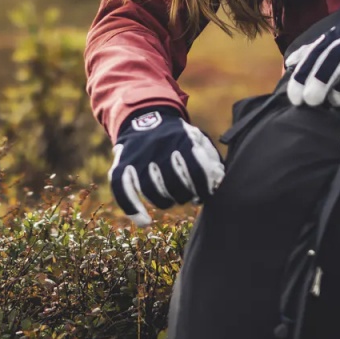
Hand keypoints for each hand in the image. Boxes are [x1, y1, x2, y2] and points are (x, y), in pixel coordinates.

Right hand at [109, 107, 224, 227]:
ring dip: (164, 202)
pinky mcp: (120, 164)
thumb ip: (211, 158)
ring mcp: (138, 156)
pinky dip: (133, 210)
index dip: (203, 188)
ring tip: (171, 200)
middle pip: (174, 183)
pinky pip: (122, 190)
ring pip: (150, 190)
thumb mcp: (197, 137)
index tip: (205, 195)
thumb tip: (219, 181)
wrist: (144, 116)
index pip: (197, 169)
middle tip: (188, 196)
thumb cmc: (178, 136)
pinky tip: (145, 222)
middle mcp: (159, 147)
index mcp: (182, 139)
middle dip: (184, 195)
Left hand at [284, 0, 339, 107]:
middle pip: (335, 59)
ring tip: (334, 102)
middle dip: (321, 79)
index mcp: (336, 36)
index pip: (316, 54)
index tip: (295, 96)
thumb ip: (312, 52)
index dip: (304, 74)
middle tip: (310, 101)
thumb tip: (289, 63)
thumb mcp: (333, 38)